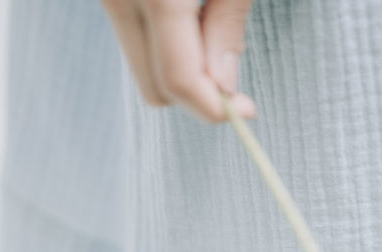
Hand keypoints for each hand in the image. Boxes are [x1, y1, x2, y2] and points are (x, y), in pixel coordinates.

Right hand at [101, 0, 256, 121]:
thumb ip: (228, 23)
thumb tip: (223, 88)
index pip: (178, 79)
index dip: (214, 106)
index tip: (246, 110)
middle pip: (153, 86)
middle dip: (197, 93)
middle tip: (233, 77)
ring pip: (141, 65)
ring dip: (180, 64)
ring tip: (211, 22)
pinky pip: (135, 36)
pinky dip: (164, 41)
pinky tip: (189, 12)